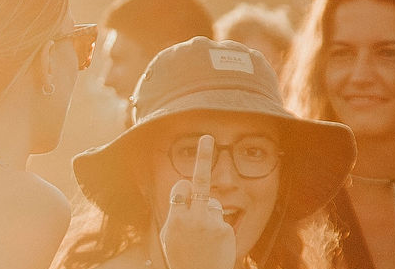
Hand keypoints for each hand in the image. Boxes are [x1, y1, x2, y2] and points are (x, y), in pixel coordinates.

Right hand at [159, 135, 236, 268]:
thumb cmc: (181, 256)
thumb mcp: (169, 235)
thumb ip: (175, 213)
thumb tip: (183, 193)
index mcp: (175, 218)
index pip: (181, 188)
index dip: (183, 190)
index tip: (186, 180)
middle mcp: (194, 218)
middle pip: (200, 182)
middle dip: (203, 158)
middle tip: (207, 137)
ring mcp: (212, 223)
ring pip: (214, 204)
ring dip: (210, 215)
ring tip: (205, 237)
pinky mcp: (226, 230)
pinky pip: (223, 219)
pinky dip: (220, 228)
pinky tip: (214, 244)